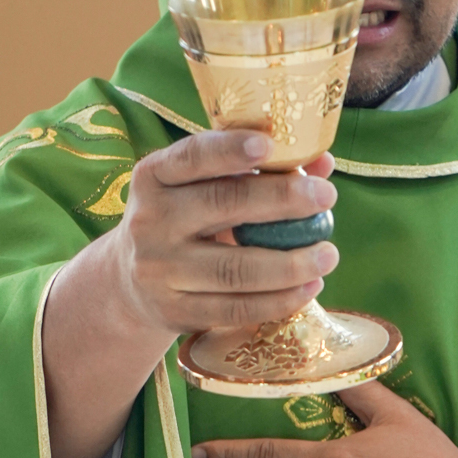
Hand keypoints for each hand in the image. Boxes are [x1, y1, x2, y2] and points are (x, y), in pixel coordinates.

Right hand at [42, 129, 335, 457]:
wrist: (129, 280)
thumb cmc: (184, 218)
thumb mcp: (200, 187)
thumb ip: (255, 170)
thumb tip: (321, 163)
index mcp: (154, 176)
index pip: (192, 157)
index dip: (229, 150)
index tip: (270, 145)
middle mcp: (149, 221)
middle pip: (222, 207)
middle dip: (282, 201)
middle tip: (326, 197)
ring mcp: (158, 270)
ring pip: (234, 268)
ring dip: (291, 263)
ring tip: (328, 255)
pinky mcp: (173, 311)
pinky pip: (234, 309)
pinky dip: (279, 300)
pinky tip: (309, 288)